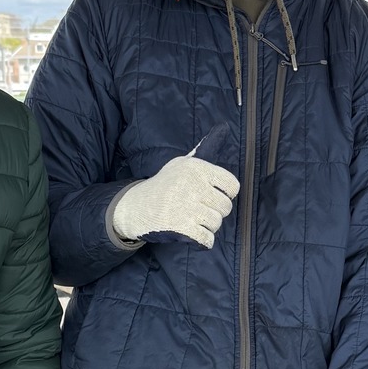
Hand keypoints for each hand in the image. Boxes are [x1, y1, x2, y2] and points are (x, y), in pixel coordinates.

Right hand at [110, 156, 239, 246]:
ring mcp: (187, 207)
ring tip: (192, 219)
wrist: (136, 206)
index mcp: (196, 168)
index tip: (211, 195)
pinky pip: (207, 239)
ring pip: (216, 223)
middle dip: (214, 212)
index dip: (224, 194)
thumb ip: (205, 149)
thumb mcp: (182, 163)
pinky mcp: (181, 227)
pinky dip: (202, 241)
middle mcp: (193, 185)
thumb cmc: (166, 185)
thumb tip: (223, 127)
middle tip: (197, 209)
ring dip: (207, 226)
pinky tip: (192, 233)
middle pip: (225, 207)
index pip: (232, 186)